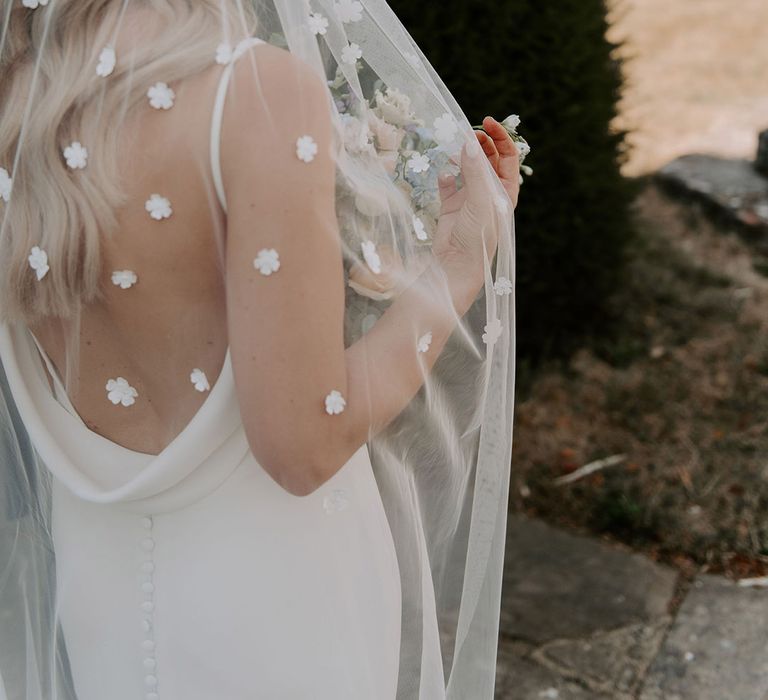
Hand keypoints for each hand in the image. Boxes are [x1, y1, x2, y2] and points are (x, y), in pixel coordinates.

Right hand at [431, 117, 517, 309]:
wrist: (456, 264)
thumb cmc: (478, 236)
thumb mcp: (481, 200)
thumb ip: (475, 170)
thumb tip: (469, 141)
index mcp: (505, 191)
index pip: (508, 157)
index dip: (500, 138)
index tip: (485, 122)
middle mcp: (489, 193)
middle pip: (487, 159)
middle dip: (479, 143)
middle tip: (466, 132)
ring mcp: (469, 199)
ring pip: (466, 168)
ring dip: (460, 156)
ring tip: (452, 146)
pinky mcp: (451, 206)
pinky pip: (448, 184)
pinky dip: (445, 175)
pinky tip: (443, 174)